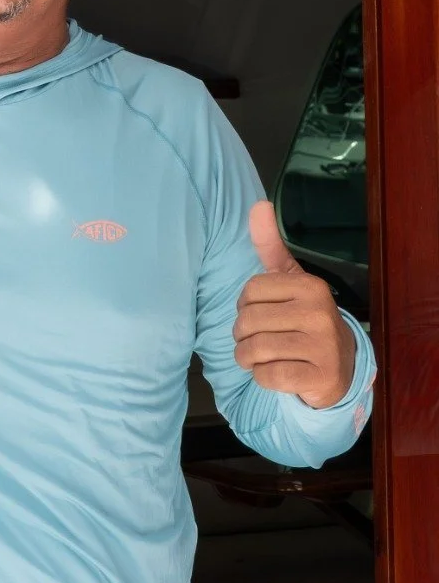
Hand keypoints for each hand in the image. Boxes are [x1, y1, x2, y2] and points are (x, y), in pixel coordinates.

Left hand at [233, 201, 356, 407]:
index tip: (263, 313)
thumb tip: (258, 205)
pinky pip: (268, 376)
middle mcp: (320, 311)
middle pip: (247, 321)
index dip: (245, 306)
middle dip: (242, 336)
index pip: (249, 291)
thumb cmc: (304, 321)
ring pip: (254, 350)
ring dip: (248, 358)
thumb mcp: (290, 282)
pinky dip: (262, 378)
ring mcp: (324, 345)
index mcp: (310, 285)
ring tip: (263, 357)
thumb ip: (271, 247)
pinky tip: (278, 372)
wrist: (339, 368)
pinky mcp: (322, 376)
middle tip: (259, 340)